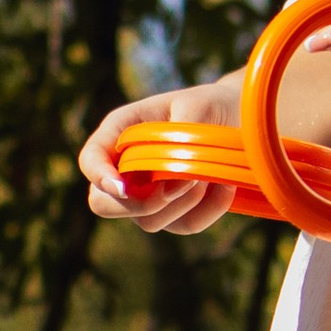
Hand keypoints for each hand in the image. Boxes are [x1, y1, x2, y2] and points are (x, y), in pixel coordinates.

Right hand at [79, 75, 241, 231]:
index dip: (100, 177)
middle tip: (180, 183)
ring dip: (183, 202)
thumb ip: (179, 136)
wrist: (239, 120)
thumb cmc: (211, 105)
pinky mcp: (175, 213)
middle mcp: (126, 169)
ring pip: (148, 221)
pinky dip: (209, 209)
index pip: (91, 160)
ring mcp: (147, 196)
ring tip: (210, 173)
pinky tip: (225, 186)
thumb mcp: (197, 105)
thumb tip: (173, 175)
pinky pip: (185, 225)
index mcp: (120, 133)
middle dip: (140, 203)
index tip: (124, 187)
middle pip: (103, 204)